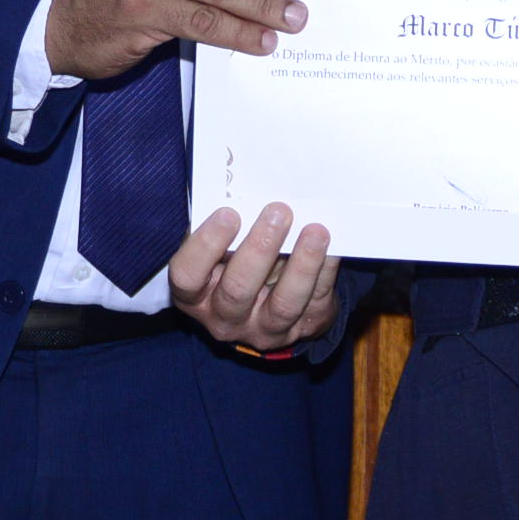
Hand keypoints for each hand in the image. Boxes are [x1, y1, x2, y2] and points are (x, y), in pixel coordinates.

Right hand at [168, 203, 339, 349]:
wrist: (270, 303)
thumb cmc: (235, 262)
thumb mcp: (219, 251)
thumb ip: (224, 229)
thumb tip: (247, 191)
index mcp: (194, 295)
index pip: (187, 276)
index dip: (205, 246)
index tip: (229, 214)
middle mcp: (224, 318)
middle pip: (237, 290)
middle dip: (260, 249)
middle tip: (278, 211)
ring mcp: (264, 328)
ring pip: (283, 304)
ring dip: (301, 265)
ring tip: (315, 231)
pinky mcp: (301, 327)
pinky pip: (315, 300)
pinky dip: (325, 271)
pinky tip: (331, 246)